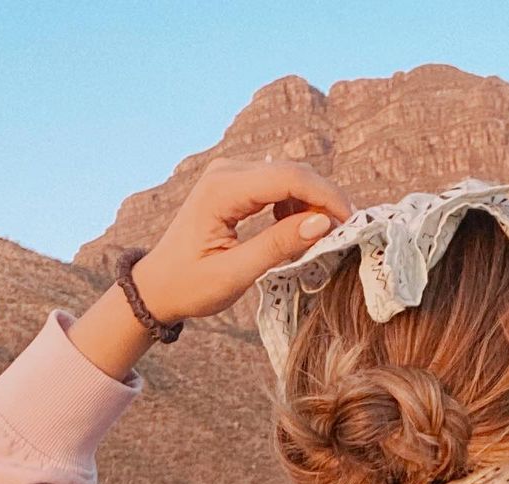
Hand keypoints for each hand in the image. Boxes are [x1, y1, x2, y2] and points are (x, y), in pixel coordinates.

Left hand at [133, 156, 352, 323]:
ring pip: (288, 176)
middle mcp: (226, 172)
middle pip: (292, 172)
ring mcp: (230, 174)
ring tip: (319, 238)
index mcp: (222, 191)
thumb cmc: (190, 285)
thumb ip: (278, 247)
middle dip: (324, 199)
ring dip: (311, 202)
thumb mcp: (235, 274)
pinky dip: (295, 205)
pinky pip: (277, 185)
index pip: (288, 178)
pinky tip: (294, 231)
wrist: (158, 285)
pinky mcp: (235, 184)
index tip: (350, 223)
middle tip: (344, 233)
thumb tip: (322, 222)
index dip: (326, 196)